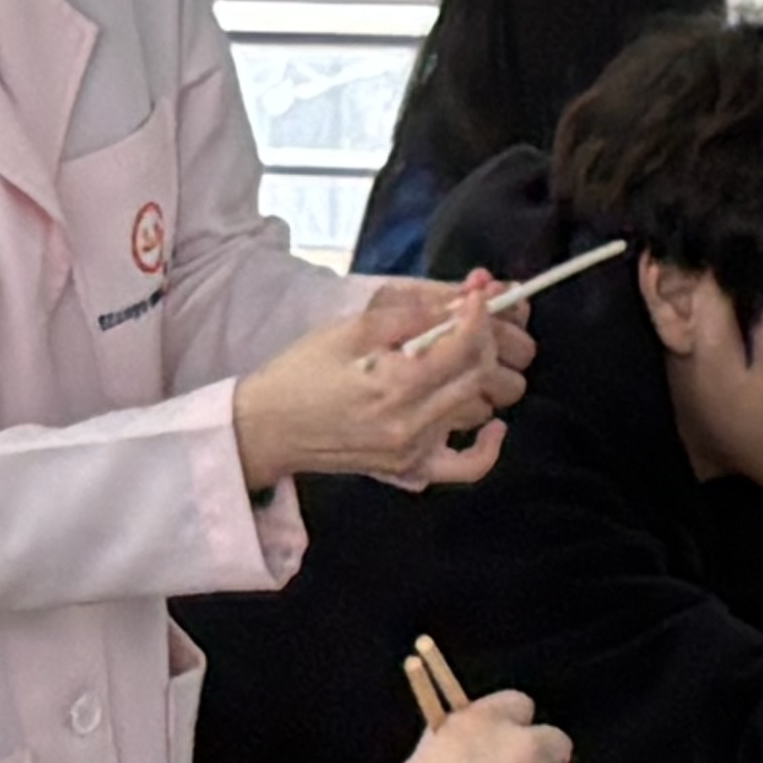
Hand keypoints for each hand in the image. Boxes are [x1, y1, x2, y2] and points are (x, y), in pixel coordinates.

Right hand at [232, 277, 533, 492]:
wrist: (268, 428)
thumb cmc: (301, 372)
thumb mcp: (347, 330)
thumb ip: (407, 315)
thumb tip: (459, 302)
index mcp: (395, 385)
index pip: (463, 346)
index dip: (478, 314)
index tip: (477, 293)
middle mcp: (412, 424)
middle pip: (479, 375)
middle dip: (484, 338)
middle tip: (471, 317)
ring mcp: (414, 451)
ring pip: (478, 409)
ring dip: (482, 377)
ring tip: (465, 352)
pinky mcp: (411, 469)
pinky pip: (466, 467)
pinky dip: (487, 448)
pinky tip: (493, 425)